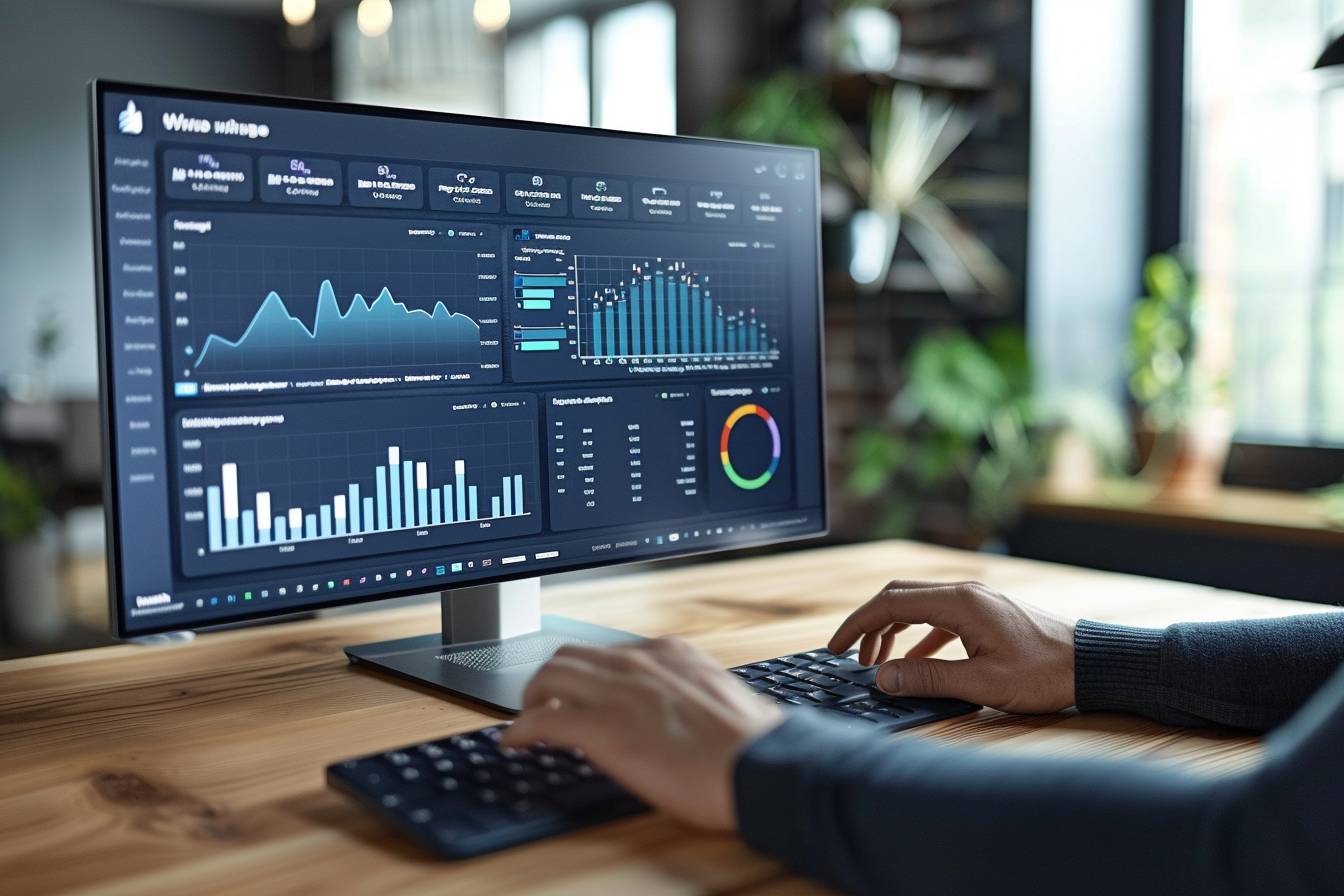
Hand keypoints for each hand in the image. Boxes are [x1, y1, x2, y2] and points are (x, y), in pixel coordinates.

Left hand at [500, 638, 783, 830]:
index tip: (587, 688)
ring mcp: (616, 691)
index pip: (614, 653)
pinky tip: (514, 742)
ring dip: (532, 696)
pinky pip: (542, 719)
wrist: (757, 765)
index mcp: (671, 654)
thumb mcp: (722, 700)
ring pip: (550, 675)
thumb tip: (688, 715)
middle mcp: (638, 662)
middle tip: (545, 699)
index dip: (592, 672)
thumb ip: (694, 695)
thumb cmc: (752, 746)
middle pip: (572, 654)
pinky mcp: (599, 727)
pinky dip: (521, 729)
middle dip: (552, 677)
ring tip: (528, 717)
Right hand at [828, 580, 1075, 713]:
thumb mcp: (982, 683)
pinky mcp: (985, 614)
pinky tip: (913, 662)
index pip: (890, 604)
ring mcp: (976, 601)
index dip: (857, 624)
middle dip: (869, 625)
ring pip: (917, 607)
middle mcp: (964, 593)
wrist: (1092, 664)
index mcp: (959, 602)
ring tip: (877, 663)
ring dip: (892, 631)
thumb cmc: (1044, 674)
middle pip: (899, 598)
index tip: (836, 647)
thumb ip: (928, 678)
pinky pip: (938, 618)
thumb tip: (883, 677)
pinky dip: (917, 637)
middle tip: (849, 655)